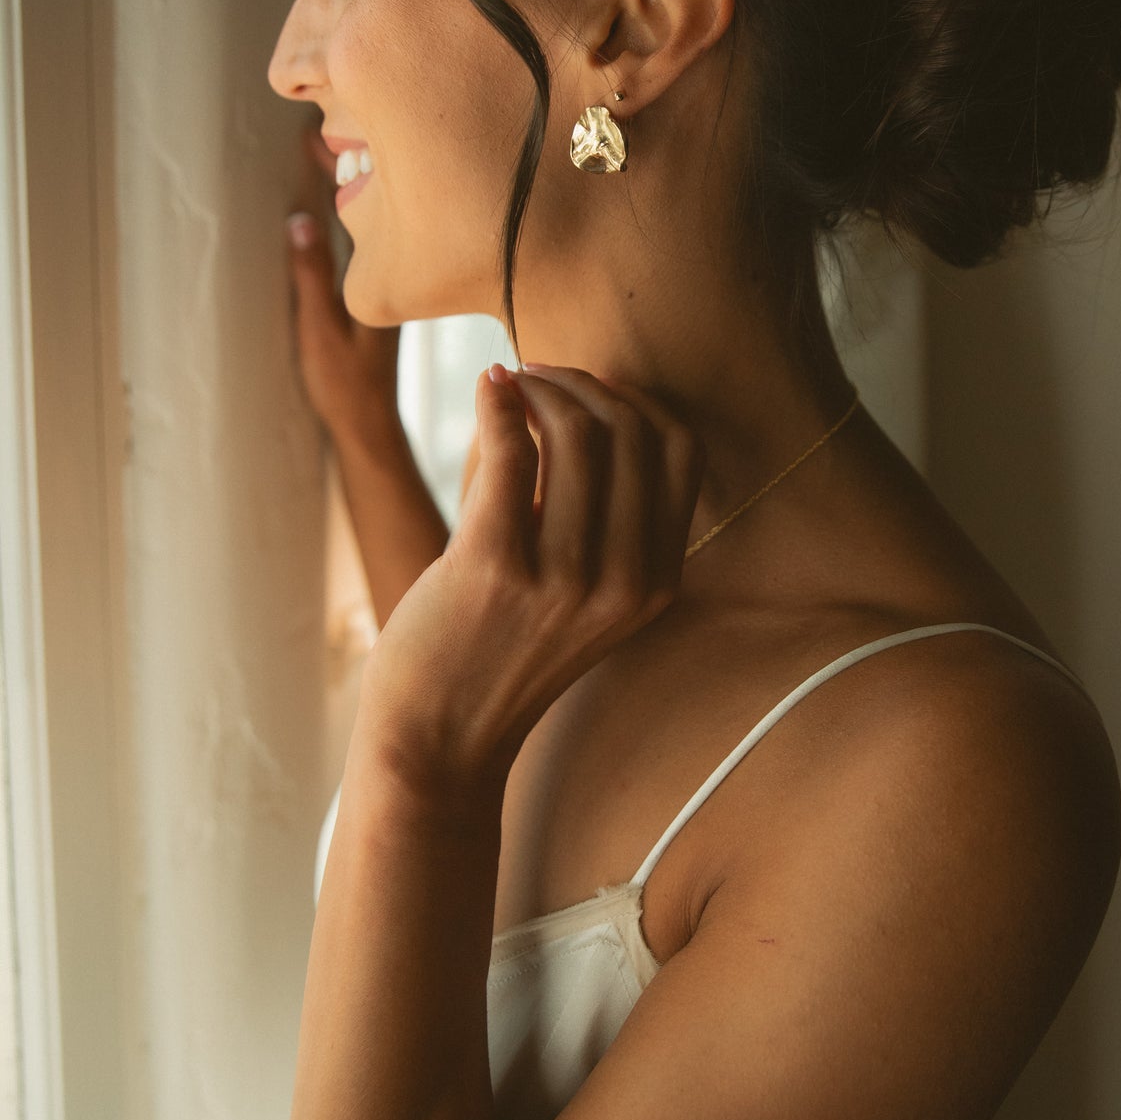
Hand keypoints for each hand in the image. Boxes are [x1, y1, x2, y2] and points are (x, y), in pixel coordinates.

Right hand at [284, 122, 401, 450]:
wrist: (370, 424)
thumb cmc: (346, 384)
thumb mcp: (322, 328)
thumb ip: (312, 275)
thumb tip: (301, 219)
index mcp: (377, 271)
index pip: (358, 205)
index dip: (335, 168)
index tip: (316, 130)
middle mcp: (389, 268)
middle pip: (369, 202)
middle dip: (348, 161)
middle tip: (323, 122)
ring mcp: (385, 277)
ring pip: (371, 218)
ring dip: (351, 184)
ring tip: (329, 147)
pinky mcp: (380, 289)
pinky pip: (367, 237)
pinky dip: (352, 211)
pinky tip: (339, 202)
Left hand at [353, 364, 704, 800]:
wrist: (438, 742)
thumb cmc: (499, 653)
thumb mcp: (583, 598)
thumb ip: (600, 520)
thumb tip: (577, 401)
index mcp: (657, 583)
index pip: (682, 452)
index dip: (638, 402)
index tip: (589, 391)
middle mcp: (625, 582)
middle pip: (631, 432)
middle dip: (584, 385)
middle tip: (537, 377)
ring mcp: (564, 578)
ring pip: (577, 435)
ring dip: (540, 389)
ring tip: (508, 385)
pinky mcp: (496, 568)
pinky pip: (513, 453)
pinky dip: (501, 405)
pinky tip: (488, 393)